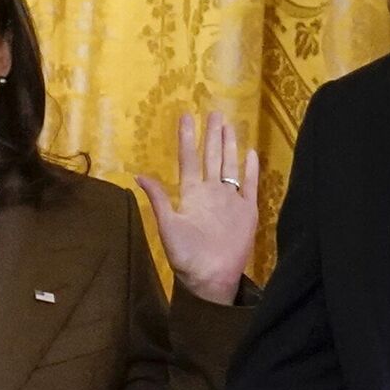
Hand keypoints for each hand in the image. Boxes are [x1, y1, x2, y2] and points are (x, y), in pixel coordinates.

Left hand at [135, 111, 259, 304]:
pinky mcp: (247, 211)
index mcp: (192, 194)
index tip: (185, 117)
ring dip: (230, 145)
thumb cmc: (186, 256)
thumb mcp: (168, 226)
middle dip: (212, 135)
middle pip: (212, 157)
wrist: (210, 278)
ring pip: (230, 165)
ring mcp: (230, 200)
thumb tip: (138, 175)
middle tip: (214, 112)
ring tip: (229, 124)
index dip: (187, 139)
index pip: (189, 159)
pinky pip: (250, 185)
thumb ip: (159, 199)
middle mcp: (211, 192)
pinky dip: (251, 169)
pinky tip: (250, 153)